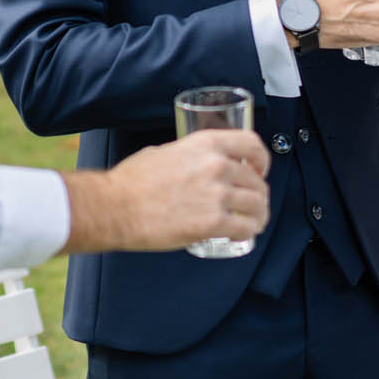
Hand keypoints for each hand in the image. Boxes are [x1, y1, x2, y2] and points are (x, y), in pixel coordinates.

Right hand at [59, 129, 270, 253]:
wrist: (115, 207)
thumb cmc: (131, 181)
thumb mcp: (164, 152)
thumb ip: (189, 156)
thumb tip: (196, 164)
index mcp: (206, 144)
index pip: (251, 145)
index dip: (262, 160)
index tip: (260, 170)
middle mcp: (217, 166)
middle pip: (256, 181)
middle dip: (259, 194)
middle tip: (254, 203)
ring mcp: (217, 195)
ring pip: (256, 206)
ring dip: (259, 215)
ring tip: (254, 221)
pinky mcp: (213, 223)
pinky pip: (245, 228)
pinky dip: (249, 232)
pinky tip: (243, 234)